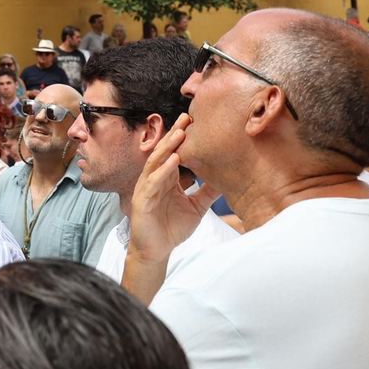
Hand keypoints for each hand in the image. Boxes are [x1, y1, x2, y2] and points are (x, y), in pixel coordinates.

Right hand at [127, 113, 218, 264]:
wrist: (157, 251)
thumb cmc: (172, 228)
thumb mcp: (196, 207)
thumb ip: (207, 192)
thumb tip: (226, 178)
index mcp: (166, 178)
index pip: (174, 153)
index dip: (182, 138)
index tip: (195, 121)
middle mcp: (155, 179)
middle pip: (164, 152)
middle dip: (175, 134)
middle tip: (187, 117)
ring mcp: (147, 188)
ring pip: (156, 162)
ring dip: (168, 148)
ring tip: (180, 134)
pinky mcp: (142, 201)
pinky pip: (153, 182)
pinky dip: (163, 171)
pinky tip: (173, 161)